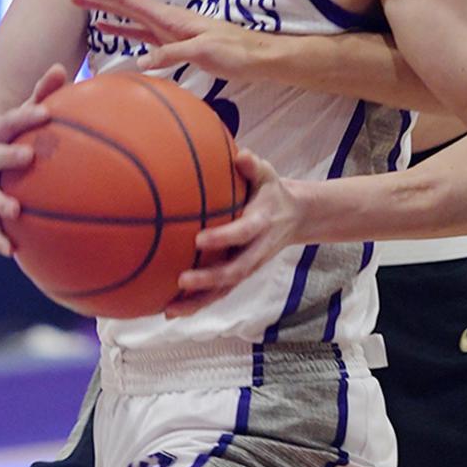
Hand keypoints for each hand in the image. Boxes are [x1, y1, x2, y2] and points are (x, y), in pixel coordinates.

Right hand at [0, 63, 67, 254]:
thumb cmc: (12, 132)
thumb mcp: (25, 112)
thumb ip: (43, 93)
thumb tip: (62, 67)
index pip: (8, 122)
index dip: (25, 116)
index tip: (44, 112)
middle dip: (7, 156)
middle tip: (27, 156)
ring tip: (14, 210)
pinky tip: (11, 251)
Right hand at [66, 0, 275, 76]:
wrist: (259, 58)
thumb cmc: (237, 52)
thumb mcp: (205, 52)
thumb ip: (172, 54)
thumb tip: (139, 61)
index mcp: (170, 18)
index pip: (128, 0)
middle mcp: (165, 20)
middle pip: (122, 3)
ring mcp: (167, 31)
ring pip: (127, 17)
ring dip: (102, 10)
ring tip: (77, 3)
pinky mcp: (173, 44)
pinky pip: (139, 35)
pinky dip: (120, 31)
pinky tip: (105, 30)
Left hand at [164, 148, 305, 315]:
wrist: (296, 216)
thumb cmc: (272, 191)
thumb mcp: (268, 175)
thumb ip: (253, 166)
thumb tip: (241, 155)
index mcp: (262, 223)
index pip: (243, 233)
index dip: (224, 238)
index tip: (198, 240)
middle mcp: (256, 250)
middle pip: (234, 270)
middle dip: (208, 279)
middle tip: (181, 280)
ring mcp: (249, 265)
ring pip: (225, 289)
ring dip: (199, 301)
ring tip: (170, 309)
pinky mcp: (241, 274)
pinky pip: (220, 293)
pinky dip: (197, 304)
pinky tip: (170, 311)